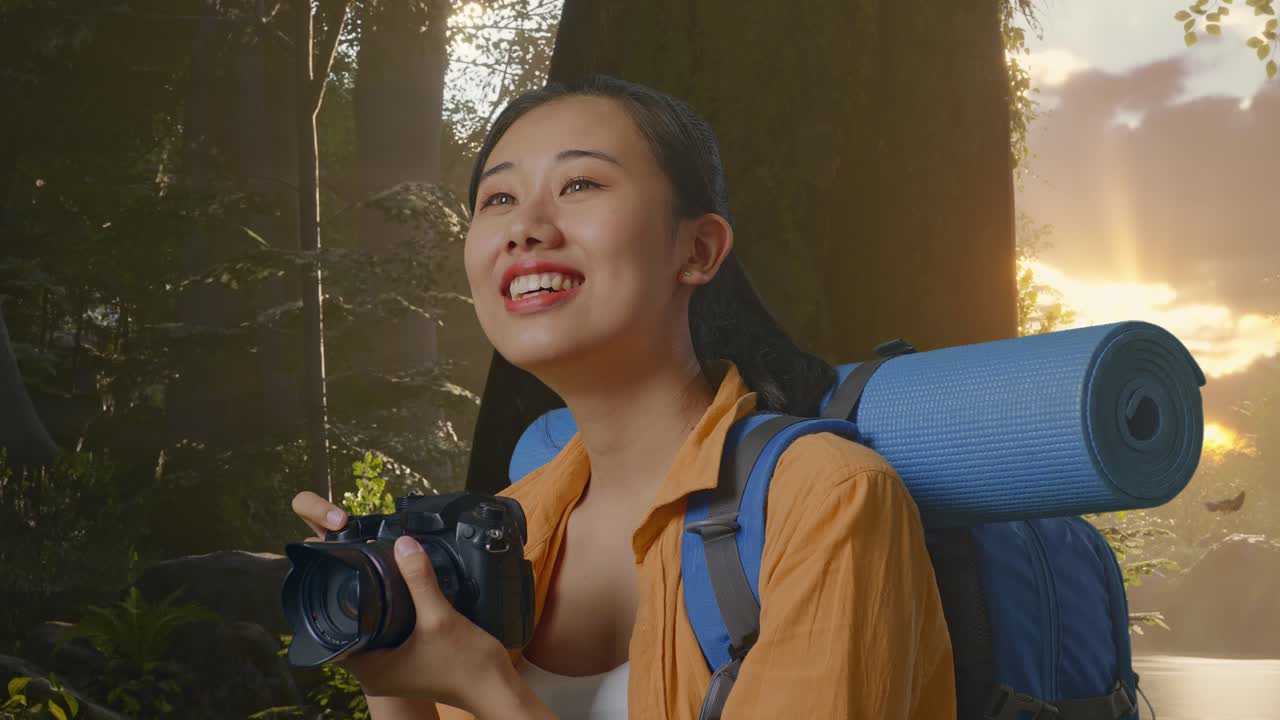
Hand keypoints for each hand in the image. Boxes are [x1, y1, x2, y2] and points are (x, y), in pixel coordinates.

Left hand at [289, 491, 514, 714]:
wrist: (496, 688)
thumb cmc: (468, 665)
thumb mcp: (440, 617)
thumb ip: (420, 580)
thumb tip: (403, 545)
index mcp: (372, 671)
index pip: (336, 635)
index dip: (340, 605)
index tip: (347, 577)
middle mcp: (376, 676)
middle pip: (353, 631)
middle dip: (360, 603)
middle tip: (367, 573)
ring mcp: (392, 673)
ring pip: (372, 635)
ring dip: (378, 612)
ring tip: (385, 583)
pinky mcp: (407, 667)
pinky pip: (389, 640)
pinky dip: (393, 621)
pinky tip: (405, 603)